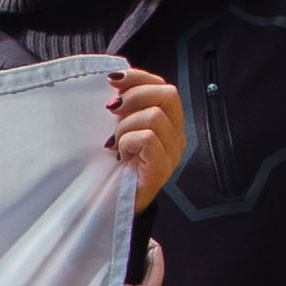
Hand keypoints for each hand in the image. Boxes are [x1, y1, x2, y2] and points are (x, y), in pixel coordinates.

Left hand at [105, 64, 189, 210]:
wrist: (110, 208)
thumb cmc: (110, 170)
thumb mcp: (116, 131)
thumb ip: (122, 109)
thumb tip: (113, 82)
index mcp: (167, 123)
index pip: (162, 86)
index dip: (139, 77)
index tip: (112, 80)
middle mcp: (175, 136)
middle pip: (168, 94)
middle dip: (134, 96)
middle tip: (111, 112)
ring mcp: (172, 153)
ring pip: (156, 116)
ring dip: (126, 125)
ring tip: (114, 144)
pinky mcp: (162, 169)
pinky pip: (149, 139)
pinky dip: (128, 142)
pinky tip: (120, 154)